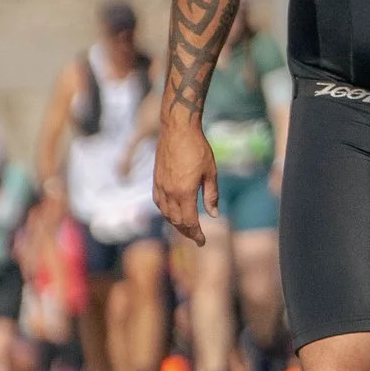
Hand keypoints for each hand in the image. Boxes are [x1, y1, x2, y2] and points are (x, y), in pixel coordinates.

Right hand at [150, 109, 217, 249]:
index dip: (196, 234)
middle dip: (187, 232)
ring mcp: (160, 186)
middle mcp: (170, 193)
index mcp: (185, 193)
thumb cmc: (198, 148)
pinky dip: (166, 212)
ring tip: (186, 228)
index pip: (190, 222)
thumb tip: (214, 215)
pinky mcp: (156, 180)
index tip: (203, 242)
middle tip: (196, 237)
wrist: (178, 129)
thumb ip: (211, 195)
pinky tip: (172, 213)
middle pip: (177, 221)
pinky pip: (159, 203)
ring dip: (176, 224)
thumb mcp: (210, 172)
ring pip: (166, 214)